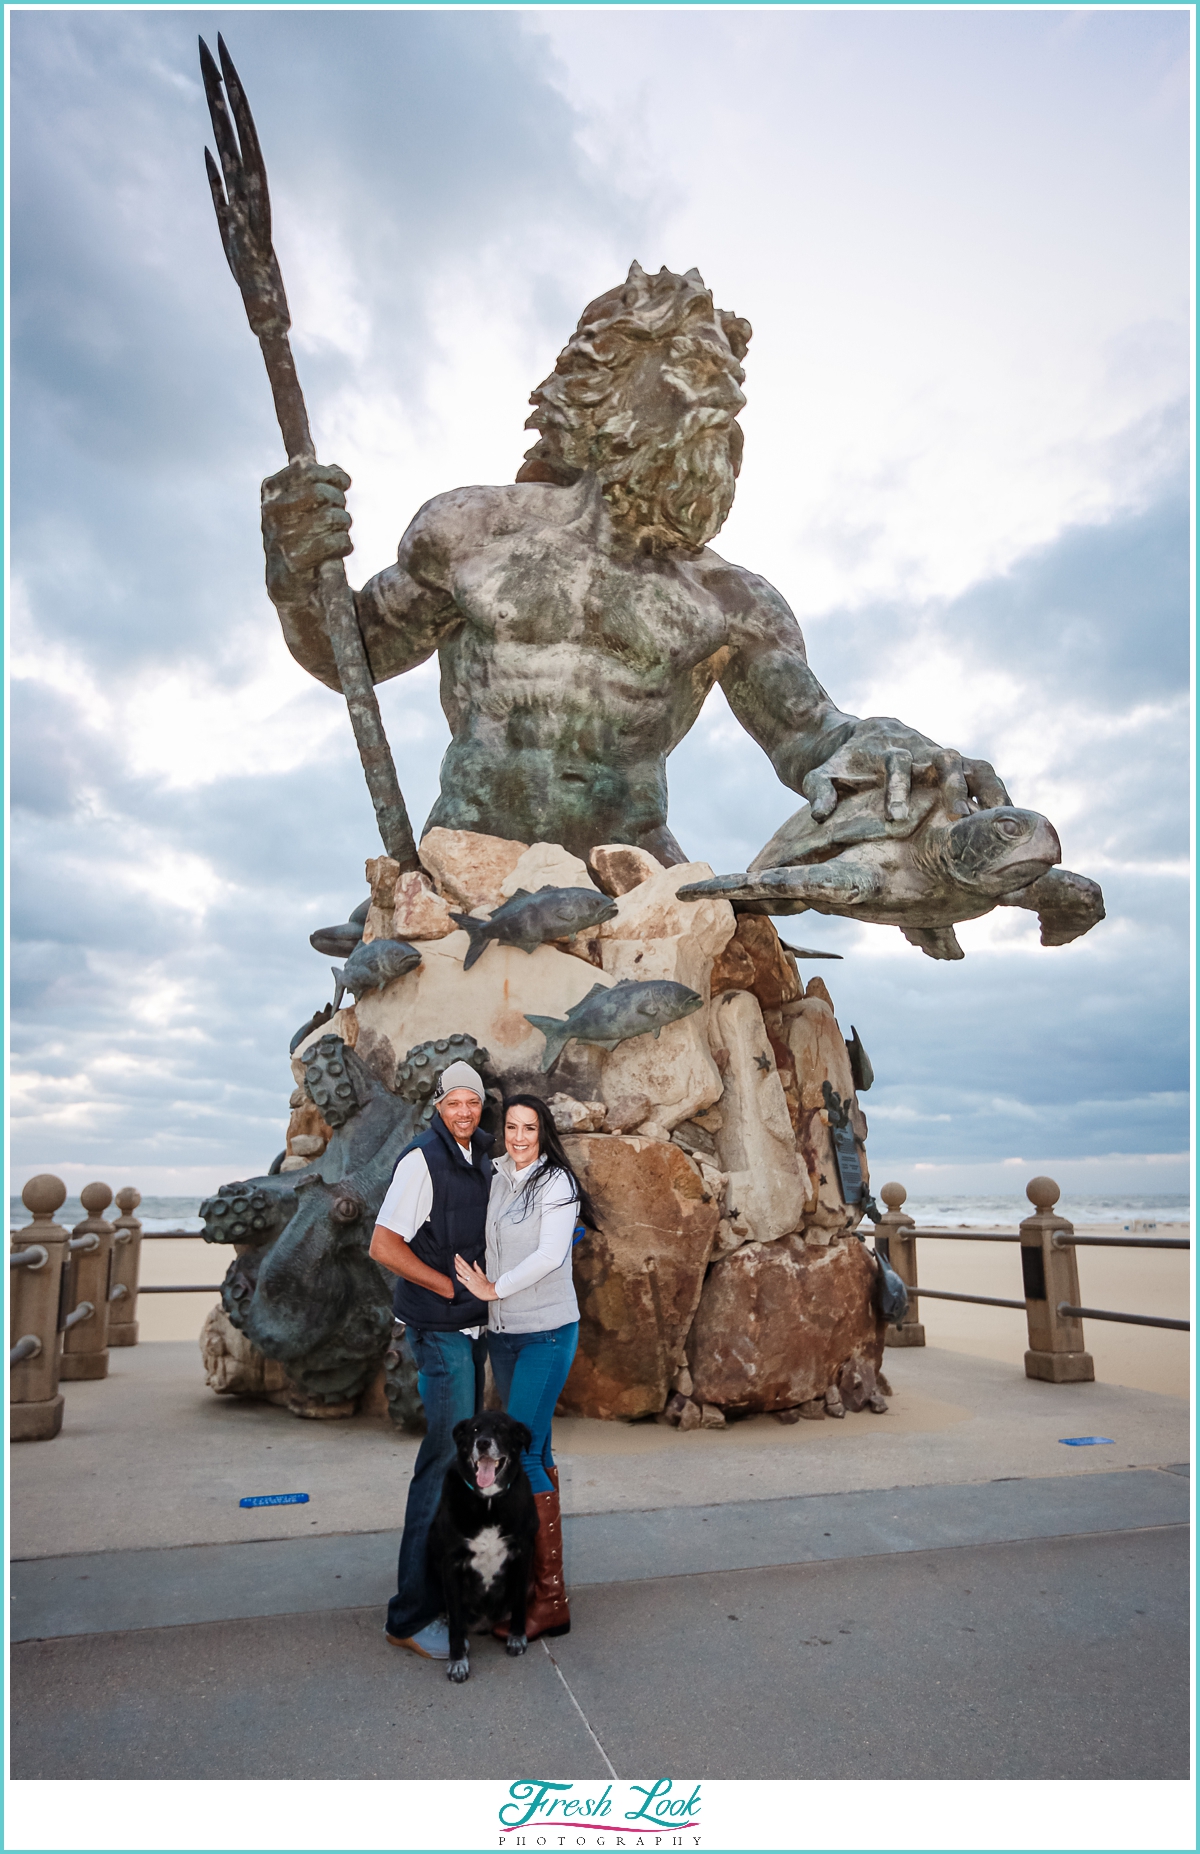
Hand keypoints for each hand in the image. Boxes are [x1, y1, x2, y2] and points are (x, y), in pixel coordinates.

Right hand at [261, 458, 352, 603]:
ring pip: (331, 517)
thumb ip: (306, 470)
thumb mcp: (300, 496)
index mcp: (271, 489)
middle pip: (320, 492)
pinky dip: (345, 545)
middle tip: (340, 514)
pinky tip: (339, 551)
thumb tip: (317, 451)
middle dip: (339, 501)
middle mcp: (271, 511)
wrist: (293, 585)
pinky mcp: (295, 561)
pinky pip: (335, 542)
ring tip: (338, 533)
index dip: (332, 476)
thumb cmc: (302, 534)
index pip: (306, 470)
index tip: (344, 483)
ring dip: (343, 523)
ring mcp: (281, 536)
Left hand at [454, 1254, 497, 1300]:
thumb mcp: (482, 1274)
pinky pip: (463, 1281)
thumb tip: (474, 1262)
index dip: (461, 1260)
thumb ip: (477, 1268)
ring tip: (454, 1263)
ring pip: (462, 1272)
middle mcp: (471, 1275)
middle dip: (458, 1262)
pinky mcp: (468, 1285)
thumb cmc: (485, 1283)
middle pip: (463, 1267)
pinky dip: (459, 1278)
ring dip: (457, 1268)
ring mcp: (469, 1280)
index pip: (466, 1264)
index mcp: (473, 1272)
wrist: (487, 1290)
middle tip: (454, 1257)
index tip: (457, 1256)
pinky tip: (456, 1275)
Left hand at [802, 717, 1009, 823]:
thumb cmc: (835, 764)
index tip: (897, 818)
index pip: (897, 762)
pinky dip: (996, 797)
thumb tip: (822, 813)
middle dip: (955, 786)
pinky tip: (1009, 826)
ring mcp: (941, 756)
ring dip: (989, 791)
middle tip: (961, 816)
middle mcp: (920, 748)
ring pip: (974, 766)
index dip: (898, 788)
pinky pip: (984, 776)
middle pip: (946, 758)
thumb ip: (819, 790)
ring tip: (1004, 823)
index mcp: (886, 748)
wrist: (851, 741)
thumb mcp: (818, 775)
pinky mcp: (955, 767)